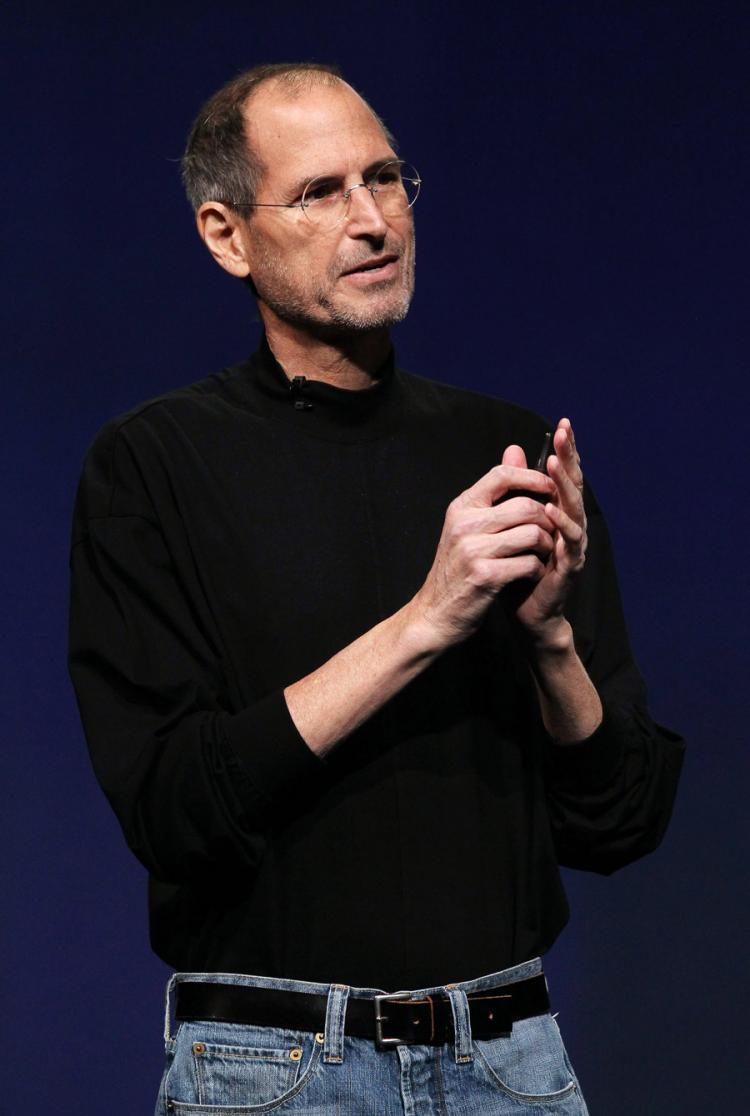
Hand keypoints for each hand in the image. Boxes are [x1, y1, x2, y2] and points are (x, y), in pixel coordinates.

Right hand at [412, 458, 556, 649]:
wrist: (435, 613)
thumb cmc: (457, 568)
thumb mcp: (468, 525)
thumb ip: (495, 491)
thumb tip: (516, 448)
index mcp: (462, 507)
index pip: (502, 474)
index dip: (533, 477)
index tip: (549, 489)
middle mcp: (465, 524)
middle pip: (525, 506)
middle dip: (547, 520)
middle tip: (551, 533)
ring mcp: (473, 550)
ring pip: (532, 533)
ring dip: (546, 546)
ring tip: (543, 555)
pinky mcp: (485, 576)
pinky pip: (529, 562)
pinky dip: (537, 569)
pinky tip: (532, 574)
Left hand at [510, 418, 586, 645]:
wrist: (526, 610)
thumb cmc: (521, 564)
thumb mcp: (513, 520)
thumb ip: (516, 486)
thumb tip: (513, 449)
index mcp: (559, 512)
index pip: (564, 475)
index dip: (566, 450)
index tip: (562, 424)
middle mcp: (571, 525)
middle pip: (573, 485)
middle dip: (569, 458)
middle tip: (564, 433)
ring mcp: (572, 545)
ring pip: (574, 510)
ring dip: (565, 486)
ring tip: (555, 465)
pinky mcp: (569, 567)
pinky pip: (568, 543)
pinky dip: (562, 525)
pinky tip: (551, 510)